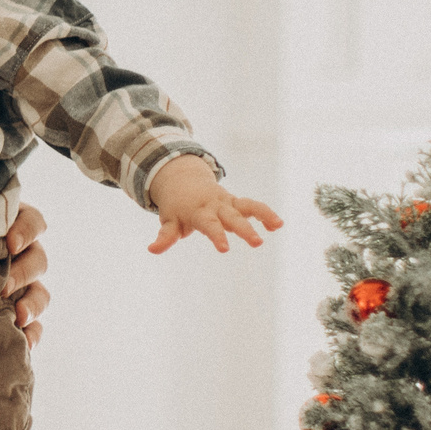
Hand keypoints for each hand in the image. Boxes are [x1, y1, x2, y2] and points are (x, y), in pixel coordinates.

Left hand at [2, 203, 50, 348]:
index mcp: (4, 228)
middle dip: (23, 273)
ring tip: (18, 316)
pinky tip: (24, 344)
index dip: (27, 231)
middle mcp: (16, 257)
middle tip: (3, 288)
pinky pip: (34, 327)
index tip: (10, 244)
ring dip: (33, 304)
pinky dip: (32, 334)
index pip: (31, 222)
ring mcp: (18, 288)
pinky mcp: (14, 316)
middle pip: (38, 259)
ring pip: (39, 293)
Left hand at [147, 155, 283, 254]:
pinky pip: (253, 206)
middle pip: (233, 217)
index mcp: (199, 211)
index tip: (226, 249)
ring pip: (248, 206)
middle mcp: (216, 205)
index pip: (209, 225)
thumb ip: (165, 236)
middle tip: (258, 243)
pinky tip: (277, 225)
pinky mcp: (236, 202)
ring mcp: (228, 202)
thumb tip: (152, 250)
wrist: (183, 180)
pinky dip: (265, 213)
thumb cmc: (176, 206)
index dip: (217, 236)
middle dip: (245, 229)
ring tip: (278, 225)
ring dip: (263, 215)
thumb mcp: (168, 220)